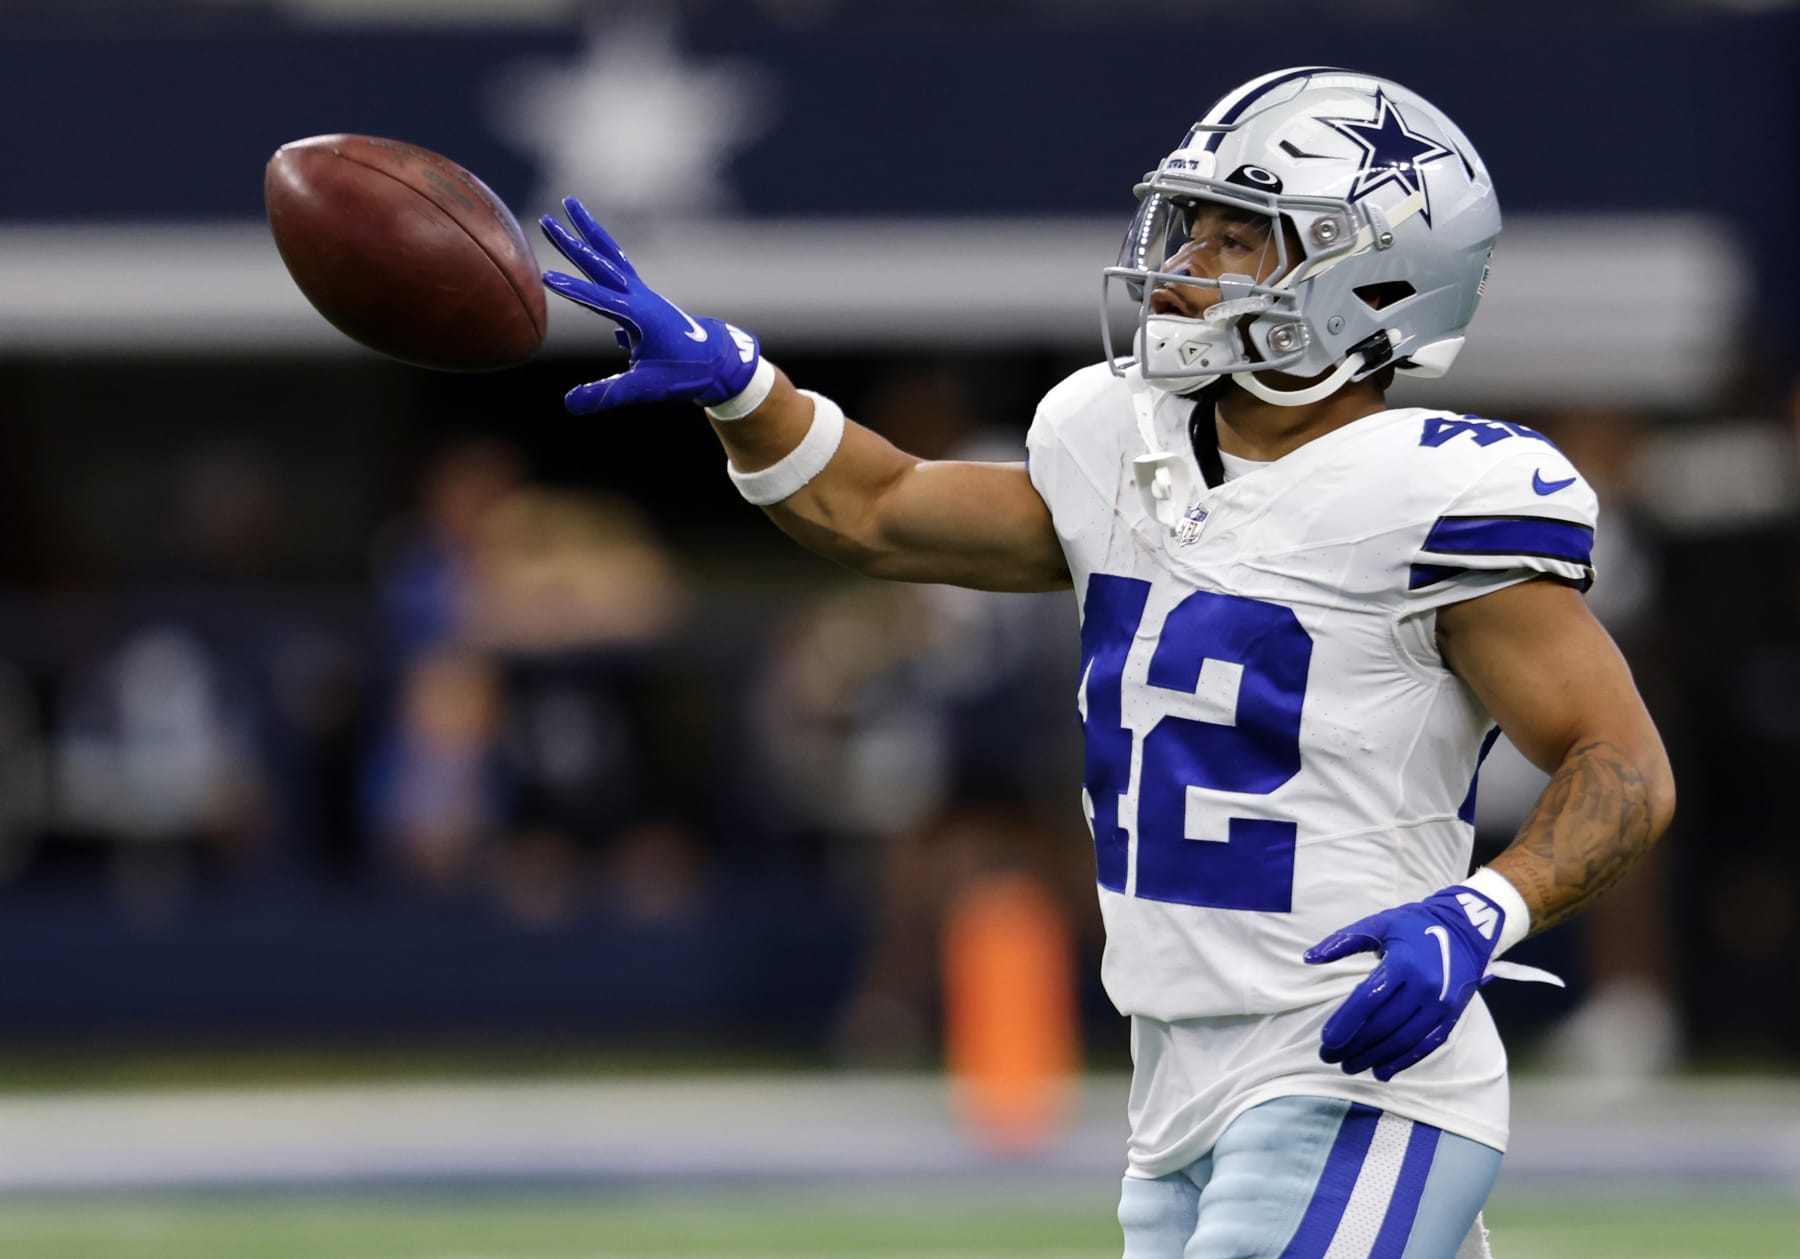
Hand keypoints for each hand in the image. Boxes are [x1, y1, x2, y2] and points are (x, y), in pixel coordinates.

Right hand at [539, 197, 760, 412]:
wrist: (720, 363)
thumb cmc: (685, 374)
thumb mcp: (646, 388)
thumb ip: (607, 395)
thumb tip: (570, 404)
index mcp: (639, 316)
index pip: (600, 301)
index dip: (573, 291)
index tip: (546, 277)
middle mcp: (639, 297)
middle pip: (600, 264)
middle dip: (573, 244)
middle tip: (546, 220)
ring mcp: (642, 293)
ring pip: (610, 254)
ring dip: (589, 230)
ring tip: (570, 203)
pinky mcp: (643, 298)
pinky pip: (617, 267)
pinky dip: (602, 252)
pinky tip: (589, 251)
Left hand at [1304, 884, 1506, 1080]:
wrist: (1465, 930)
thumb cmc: (1414, 926)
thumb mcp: (1379, 924)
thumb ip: (1343, 941)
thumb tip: (1309, 958)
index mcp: (1403, 963)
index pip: (1369, 1000)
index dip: (1346, 1022)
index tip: (1326, 1039)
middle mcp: (1425, 987)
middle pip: (1383, 1025)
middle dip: (1353, 1045)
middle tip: (1328, 1056)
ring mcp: (1440, 1004)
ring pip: (1403, 1040)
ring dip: (1374, 1057)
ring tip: (1349, 1066)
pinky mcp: (1451, 1016)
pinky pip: (1425, 1045)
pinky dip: (1403, 1061)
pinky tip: (1381, 1072)